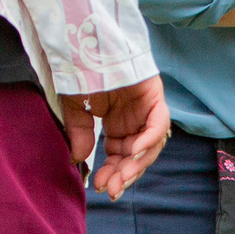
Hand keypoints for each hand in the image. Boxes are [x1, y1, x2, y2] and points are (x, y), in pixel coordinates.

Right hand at [66, 75, 170, 200]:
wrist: (87, 43)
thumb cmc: (81, 72)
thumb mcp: (76, 109)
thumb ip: (80, 134)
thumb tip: (79, 160)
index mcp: (118, 125)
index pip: (119, 157)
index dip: (112, 173)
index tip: (100, 187)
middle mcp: (135, 121)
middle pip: (136, 156)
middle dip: (124, 175)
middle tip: (111, 190)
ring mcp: (147, 110)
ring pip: (150, 146)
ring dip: (136, 164)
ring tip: (120, 178)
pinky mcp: (155, 98)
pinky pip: (158, 125)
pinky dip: (148, 140)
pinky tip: (133, 153)